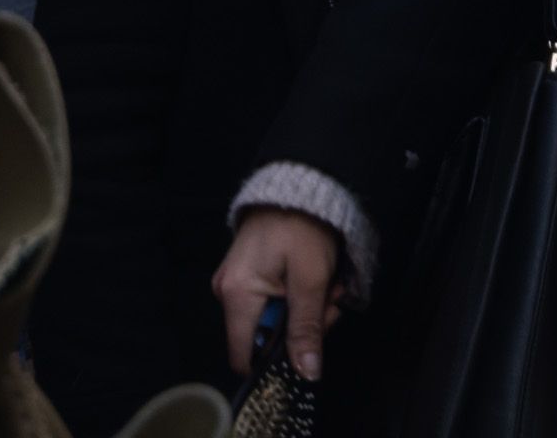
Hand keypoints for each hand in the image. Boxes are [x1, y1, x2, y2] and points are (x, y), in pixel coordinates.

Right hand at [214, 209, 344, 379]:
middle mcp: (227, 292)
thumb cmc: (302, 226)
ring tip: (327, 284)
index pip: (244, 356)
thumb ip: (307, 329)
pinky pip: (272, 301)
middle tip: (330, 302)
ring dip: (306, 310)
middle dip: (304, 326)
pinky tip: (315, 278)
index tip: (307, 344)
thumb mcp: (312, 280)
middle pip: (265, 338)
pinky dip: (297, 296)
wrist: (297, 185)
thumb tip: (306, 372)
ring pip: (274, 320)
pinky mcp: (248, 275)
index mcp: (237, 295)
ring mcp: (236, 283)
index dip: (276, 363)